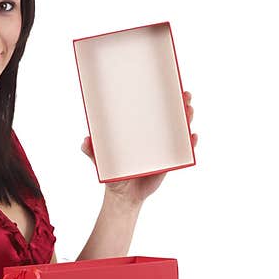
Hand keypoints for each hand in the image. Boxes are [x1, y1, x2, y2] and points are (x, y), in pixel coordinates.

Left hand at [81, 90, 197, 203]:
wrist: (124, 196)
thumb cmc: (114, 174)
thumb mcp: (101, 160)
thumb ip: (92, 151)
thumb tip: (85, 141)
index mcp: (140, 132)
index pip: (152, 110)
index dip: (161, 97)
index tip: (167, 83)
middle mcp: (154, 138)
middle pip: (170, 118)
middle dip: (180, 105)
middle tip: (185, 95)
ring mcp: (163, 150)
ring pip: (179, 132)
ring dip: (187, 121)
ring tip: (189, 112)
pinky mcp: (169, 164)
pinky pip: (183, 153)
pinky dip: (190, 145)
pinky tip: (193, 137)